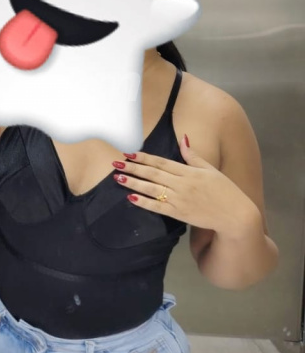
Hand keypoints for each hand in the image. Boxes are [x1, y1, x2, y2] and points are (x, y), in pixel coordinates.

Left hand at [111, 135, 259, 236]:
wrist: (235, 215)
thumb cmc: (224, 190)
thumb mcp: (210, 169)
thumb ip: (193, 155)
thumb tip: (183, 138)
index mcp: (189, 171)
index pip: (161, 162)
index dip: (144, 158)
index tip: (129, 153)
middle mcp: (182, 184)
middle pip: (153, 174)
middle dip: (133, 168)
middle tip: (116, 163)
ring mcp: (180, 199)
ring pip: (152, 189)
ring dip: (134, 183)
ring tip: (118, 178)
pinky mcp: (180, 213)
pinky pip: (158, 207)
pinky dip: (144, 202)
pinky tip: (131, 197)